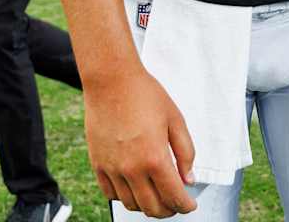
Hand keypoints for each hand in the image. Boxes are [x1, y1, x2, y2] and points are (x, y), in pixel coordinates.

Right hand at [84, 66, 197, 216]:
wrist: (111, 80)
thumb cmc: (146, 95)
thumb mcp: (175, 120)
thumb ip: (186, 152)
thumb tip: (189, 179)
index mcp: (155, 158)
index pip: (173, 196)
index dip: (185, 206)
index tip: (190, 205)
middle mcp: (132, 169)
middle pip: (152, 207)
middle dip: (168, 210)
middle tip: (176, 204)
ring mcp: (112, 168)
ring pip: (131, 204)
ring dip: (147, 206)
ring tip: (157, 197)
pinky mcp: (98, 164)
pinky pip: (111, 194)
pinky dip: (125, 197)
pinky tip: (135, 188)